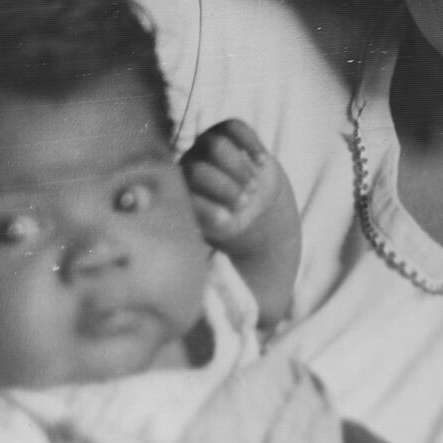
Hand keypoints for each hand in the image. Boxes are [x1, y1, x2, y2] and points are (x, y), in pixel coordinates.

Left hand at [182, 119, 300, 325]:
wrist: (257, 217)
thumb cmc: (239, 246)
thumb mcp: (224, 267)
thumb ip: (219, 286)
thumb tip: (225, 314)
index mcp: (181, 201)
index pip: (185, 193)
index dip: (208, 207)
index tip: (229, 223)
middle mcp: (188, 172)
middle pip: (199, 167)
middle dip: (226, 188)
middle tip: (244, 204)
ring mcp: (208, 151)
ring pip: (216, 144)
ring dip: (239, 168)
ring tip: (253, 187)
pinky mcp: (230, 134)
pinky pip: (236, 128)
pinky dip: (250, 142)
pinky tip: (261, 161)